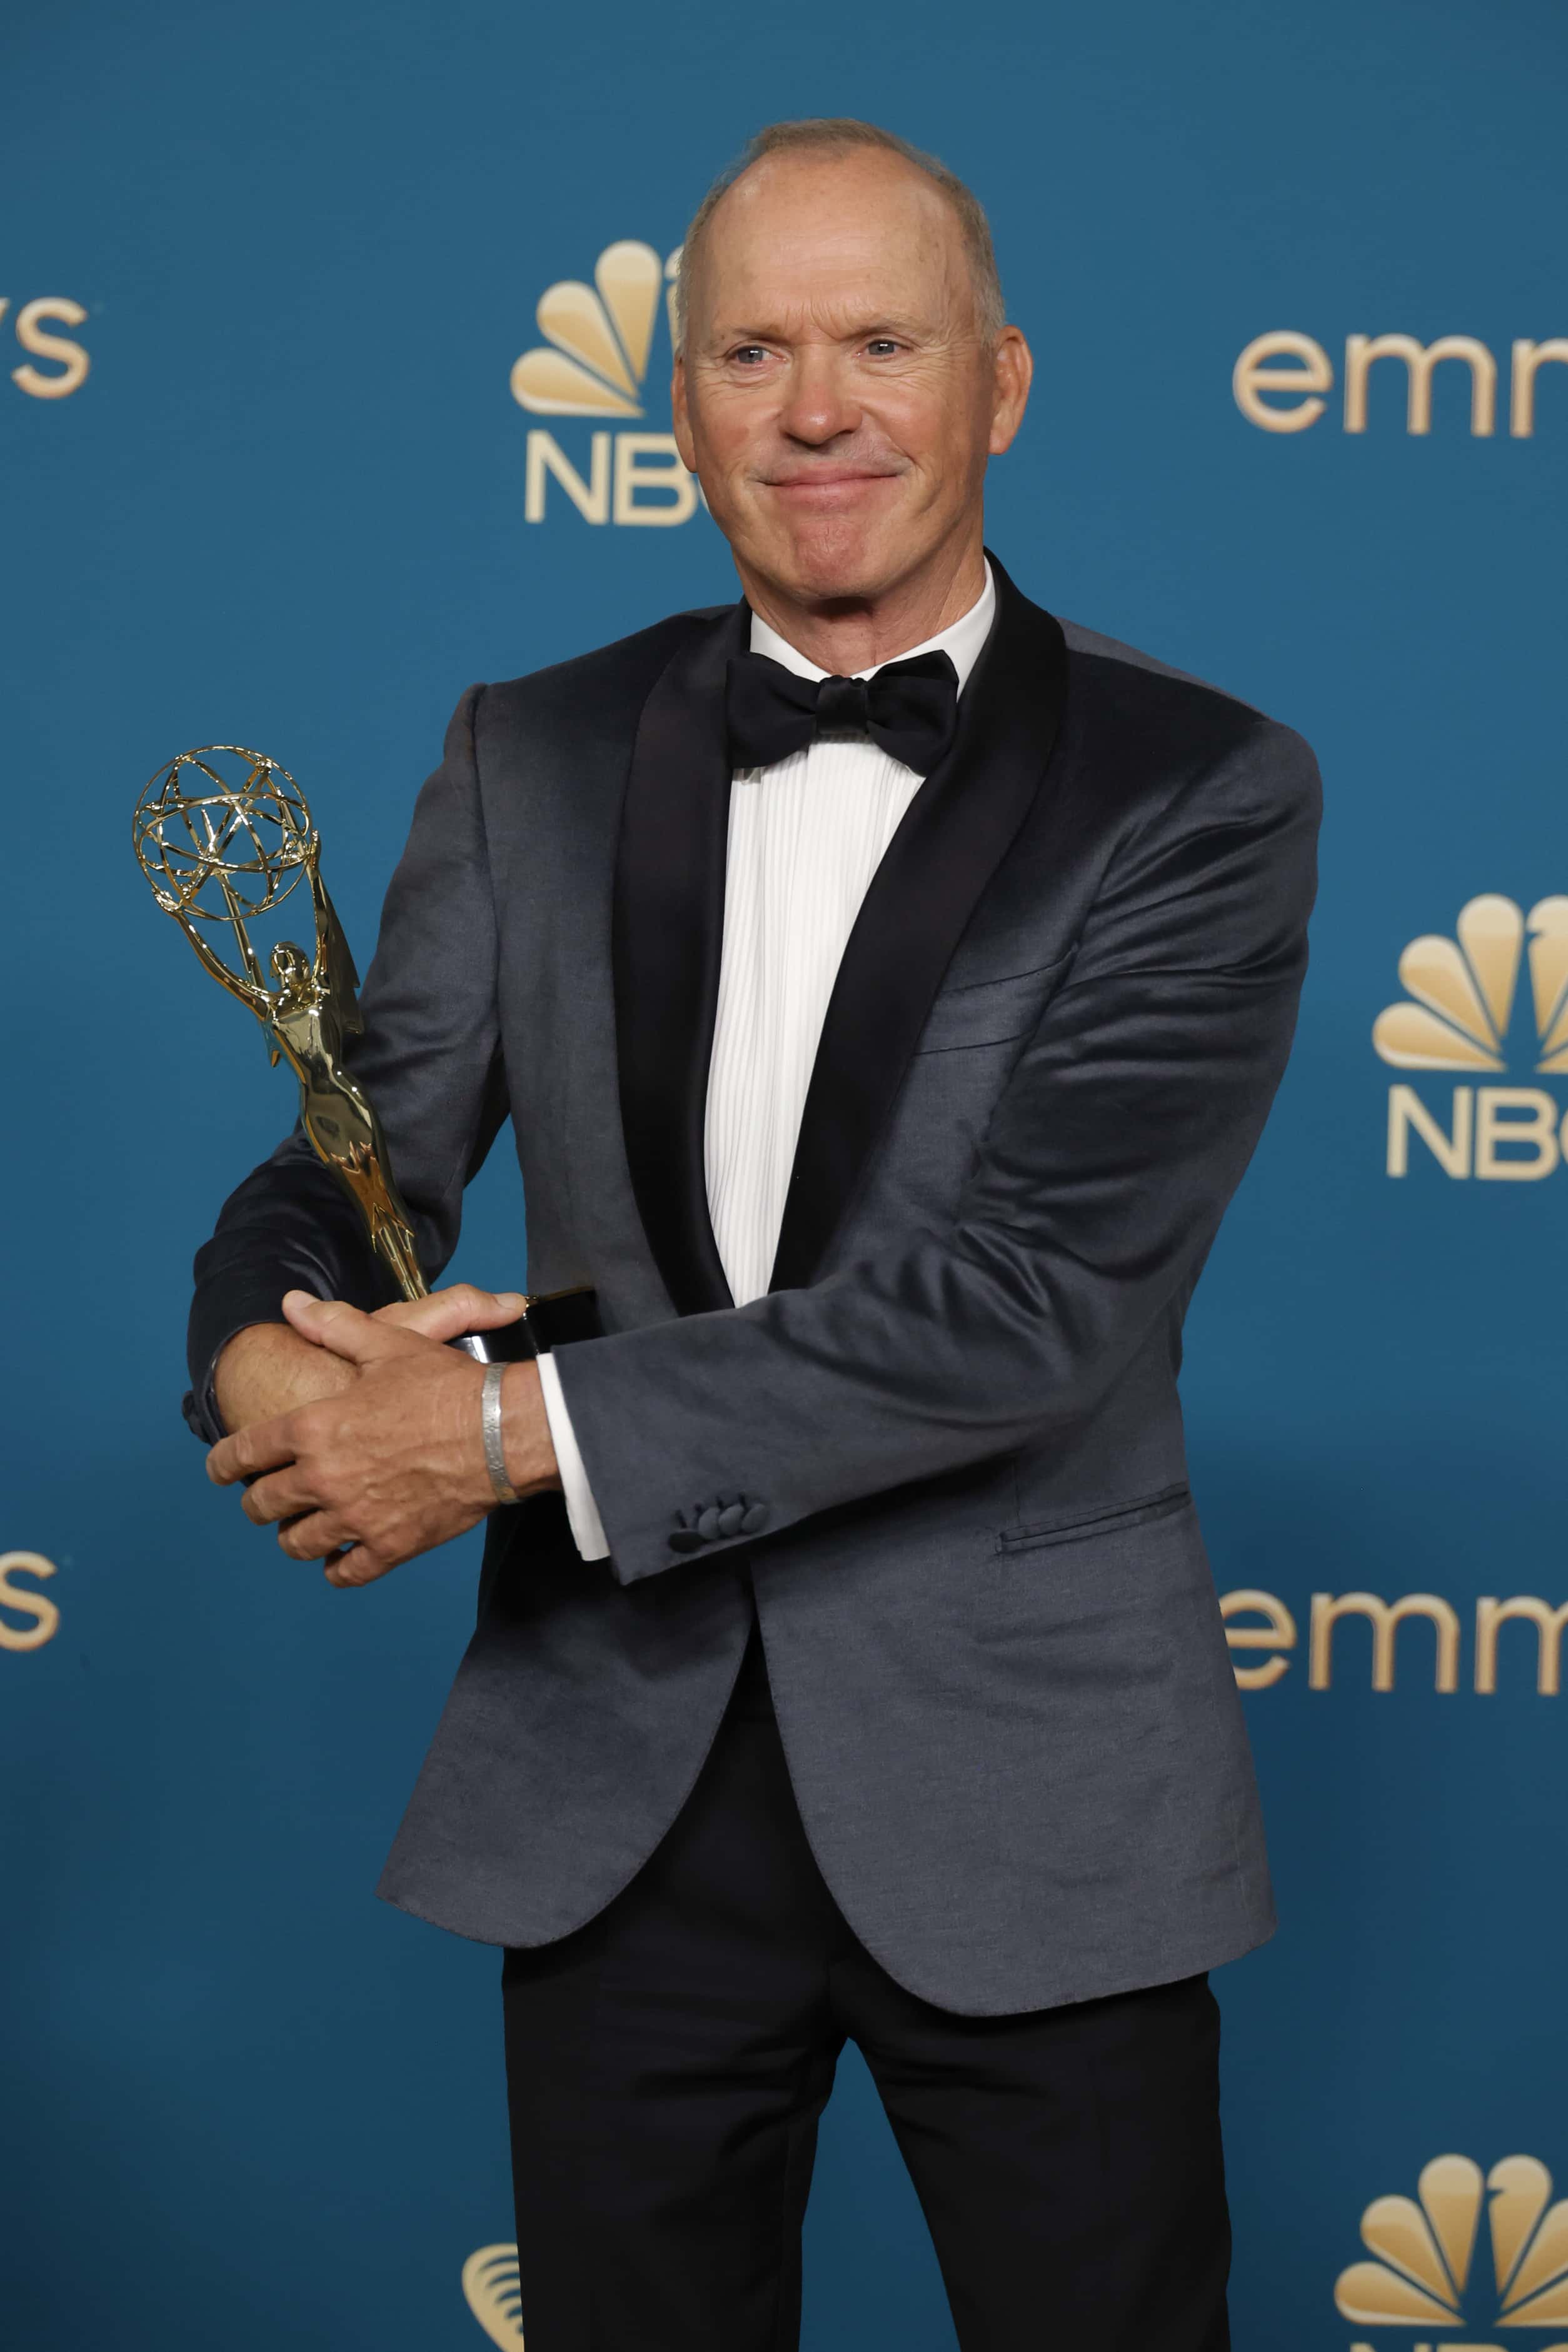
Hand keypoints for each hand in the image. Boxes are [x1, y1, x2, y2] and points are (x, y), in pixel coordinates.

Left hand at [205, 1286, 559, 1587]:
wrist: (500, 1432)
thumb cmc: (444, 1385)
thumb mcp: (387, 1343)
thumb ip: (333, 1326)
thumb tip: (292, 1304)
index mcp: (313, 1427)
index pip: (245, 1453)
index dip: (223, 1463)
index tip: (219, 1471)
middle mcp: (323, 1476)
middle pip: (263, 1504)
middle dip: (256, 1502)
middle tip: (261, 1500)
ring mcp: (354, 1516)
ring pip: (298, 1543)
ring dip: (292, 1537)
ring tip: (299, 1531)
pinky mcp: (389, 1545)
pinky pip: (346, 1572)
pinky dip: (337, 1569)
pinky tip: (339, 1560)